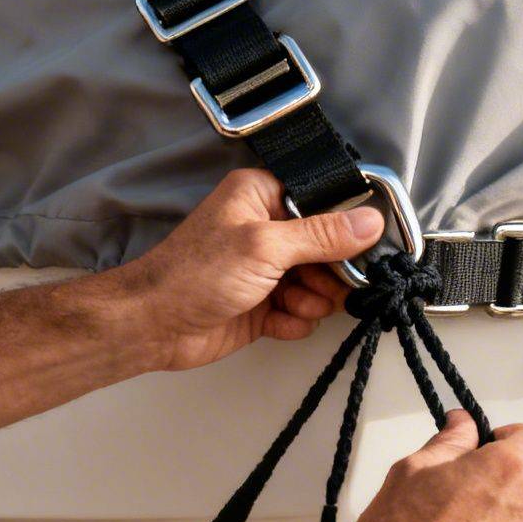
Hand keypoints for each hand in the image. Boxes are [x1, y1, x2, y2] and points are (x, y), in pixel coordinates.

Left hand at [112, 169, 382, 373]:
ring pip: (318, 284)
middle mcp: (266, 228)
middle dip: (330, 273)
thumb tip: (370, 222)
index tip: (362, 249)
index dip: (346, 228)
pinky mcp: (262, 305)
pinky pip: (300, 312)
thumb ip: (322, 235)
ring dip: (313, 300)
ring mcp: (265, 269)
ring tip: (293, 305)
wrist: (153, 326)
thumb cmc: (194, 273)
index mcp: (262, 196)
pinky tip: (279, 322)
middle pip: (327, 248)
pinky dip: (295, 320)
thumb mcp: (265, 246)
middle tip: (327, 285)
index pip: (323, 203)